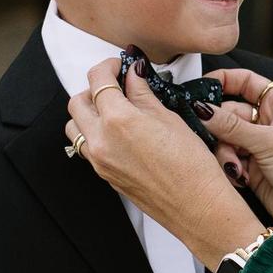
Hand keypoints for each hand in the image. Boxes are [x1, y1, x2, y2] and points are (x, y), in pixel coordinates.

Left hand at [66, 57, 265, 269]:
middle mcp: (101, 141)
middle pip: (77, 102)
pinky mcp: (104, 175)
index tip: (119, 66)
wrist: (197, 207)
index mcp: (118, 120)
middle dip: (94, 88)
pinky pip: (86, 147)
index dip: (108, 66)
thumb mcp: (170, 119)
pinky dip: (93, 133)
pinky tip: (118, 132)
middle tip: (117, 85)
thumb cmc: (192, 168)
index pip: (97, 80)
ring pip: (75, 127)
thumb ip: (144, 94)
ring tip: (114, 110)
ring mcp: (100, 161)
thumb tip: (134, 75)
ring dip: (88, 112)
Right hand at [199, 68, 272, 238]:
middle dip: (222, 128)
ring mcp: (259, 145)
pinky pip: (228, 160)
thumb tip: (203, 109)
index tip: (200, 87)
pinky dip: (230, 168)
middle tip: (217, 138)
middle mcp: (269, 122)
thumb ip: (232, 126)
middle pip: (230, 113)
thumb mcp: (270, 142)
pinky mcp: (252, 168)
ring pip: (225, 139)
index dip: (223, 81)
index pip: (247, 82)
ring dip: (227, 153)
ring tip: (237, 167)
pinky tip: (241, 177)